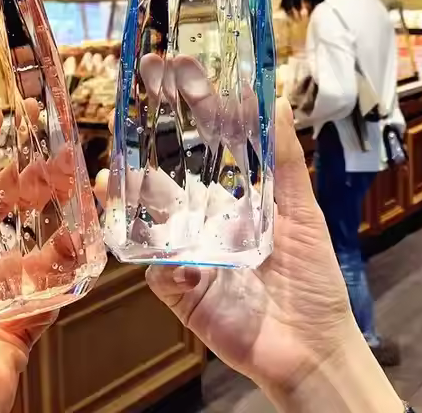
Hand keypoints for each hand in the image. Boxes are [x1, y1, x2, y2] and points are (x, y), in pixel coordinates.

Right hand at [97, 69, 401, 412]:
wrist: (311, 347)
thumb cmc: (310, 276)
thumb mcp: (302, 211)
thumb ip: (287, 161)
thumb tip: (276, 101)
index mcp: (225, 197)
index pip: (196, 146)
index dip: (181, 112)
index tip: (167, 74)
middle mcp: (199, 219)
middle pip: (159, 179)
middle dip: (135, 152)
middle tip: (119, 123)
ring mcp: (185, 253)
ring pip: (144, 222)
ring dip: (123, 201)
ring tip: (109, 180)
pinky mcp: (179, 291)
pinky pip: (158, 273)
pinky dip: (161, 266)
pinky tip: (174, 260)